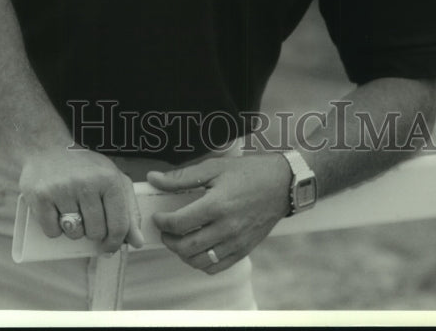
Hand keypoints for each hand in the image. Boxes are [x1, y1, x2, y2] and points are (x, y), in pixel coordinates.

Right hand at [19, 145, 143, 251]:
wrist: (47, 147)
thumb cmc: (86, 168)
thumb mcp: (113, 180)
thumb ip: (129, 211)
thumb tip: (138, 243)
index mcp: (109, 178)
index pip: (119, 225)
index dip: (116, 242)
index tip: (109, 247)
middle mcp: (87, 182)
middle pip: (96, 232)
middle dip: (92, 232)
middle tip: (87, 216)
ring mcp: (63, 189)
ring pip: (74, 234)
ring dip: (73, 230)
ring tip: (71, 210)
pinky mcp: (41, 196)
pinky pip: (52, 232)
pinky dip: (55, 228)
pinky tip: (56, 211)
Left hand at [148, 153, 289, 273]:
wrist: (282, 184)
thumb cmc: (248, 172)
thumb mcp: (214, 167)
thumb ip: (182, 177)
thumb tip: (154, 179)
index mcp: (217, 205)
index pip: (179, 223)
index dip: (162, 222)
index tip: (158, 217)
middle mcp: (226, 228)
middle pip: (186, 247)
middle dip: (169, 240)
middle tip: (165, 230)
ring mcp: (236, 242)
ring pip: (199, 261)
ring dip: (182, 254)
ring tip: (179, 240)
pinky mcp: (244, 250)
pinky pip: (216, 267)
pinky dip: (202, 263)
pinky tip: (198, 249)